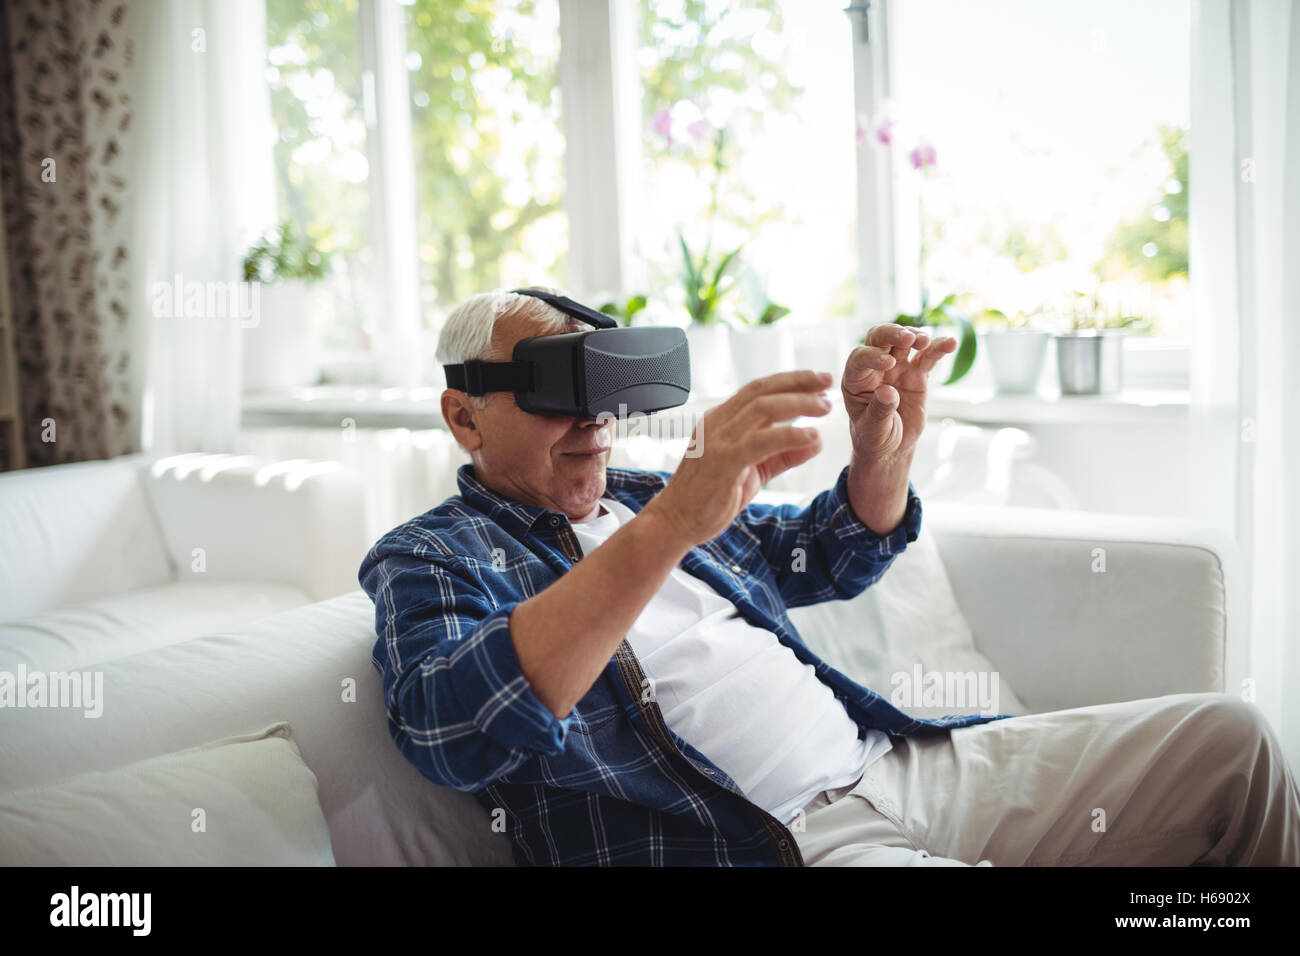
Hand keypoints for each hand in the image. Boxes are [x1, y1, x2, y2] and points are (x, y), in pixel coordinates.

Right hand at [642, 370, 832, 547]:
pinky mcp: (723, 462)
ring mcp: (718, 441)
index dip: (790, 381)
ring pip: (763, 409)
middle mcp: (717, 424)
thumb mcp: (752, 471)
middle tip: (827, 382)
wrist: (675, 522)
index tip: (818, 381)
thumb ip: (781, 455)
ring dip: (798, 403)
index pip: (758, 390)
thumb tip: (815, 441)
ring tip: (824, 408)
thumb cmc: (709, 497)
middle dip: (799, 383)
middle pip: (762, 391)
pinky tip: (811, 436)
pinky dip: (790, 435)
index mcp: (720, 420)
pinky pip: (762, 441)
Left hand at [841, 324, 954, 464]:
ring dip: (914, 336)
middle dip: (892, 335)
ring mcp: (897, 368)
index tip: (889, 363)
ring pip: (903, 343)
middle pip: (879, 339)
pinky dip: (938, 348)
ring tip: (925, 341)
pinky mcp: (917, 373)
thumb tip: (887, 392)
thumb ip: (879, 411)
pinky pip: (927, 357)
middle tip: (908, 339)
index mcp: (856, 380)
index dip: (872, 356)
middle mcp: (874, 368)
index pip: (859, 359)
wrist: (893, 445)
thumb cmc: (875, 437)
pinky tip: (950, 343)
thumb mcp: (873, 430)